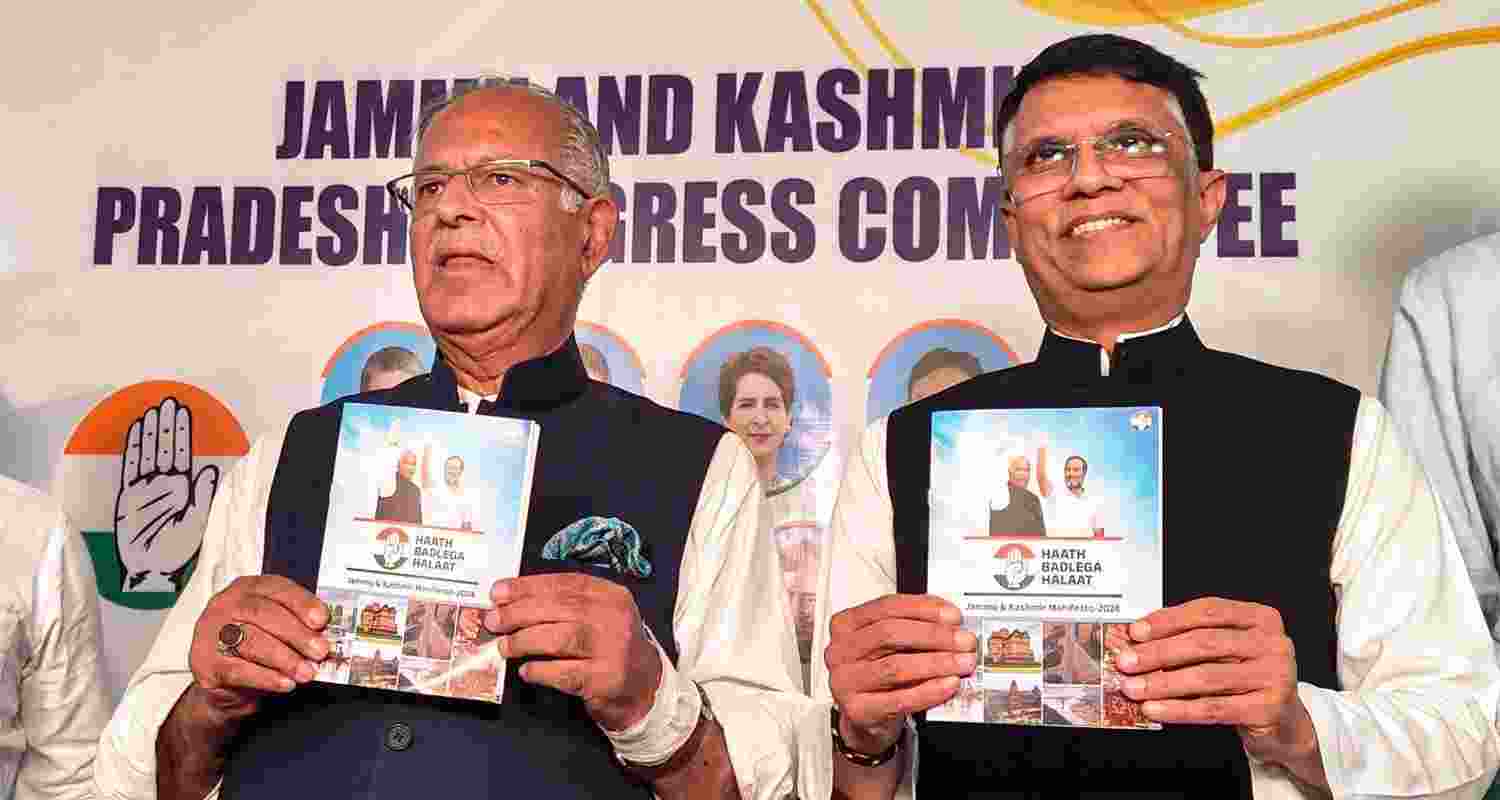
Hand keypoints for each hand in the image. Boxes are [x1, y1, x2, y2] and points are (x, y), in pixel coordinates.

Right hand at [114, 397, 220, 591]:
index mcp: (183, 488)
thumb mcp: (198, 523)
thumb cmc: (177, 550)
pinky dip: (132, 450)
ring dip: (150, 433)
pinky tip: (134, 432)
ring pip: (148, 453)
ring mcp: (144, 488)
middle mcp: (164, 484)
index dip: (182, 433)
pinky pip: (130, 468)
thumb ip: (203, 496)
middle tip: (168, 402)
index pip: (182, 453)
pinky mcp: (127, 496)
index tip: (183, 412)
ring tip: (153, 411)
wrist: (151, 569)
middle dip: (167, 425)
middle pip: (165, 448)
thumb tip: (210, 469)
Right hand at [185, 576, 329, 725]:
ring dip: (285, 658)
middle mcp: (225, 605)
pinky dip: (266, 678)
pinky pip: (239, 670)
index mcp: (247, 589)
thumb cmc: (257, 651)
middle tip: (320, 651)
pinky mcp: (204, 662)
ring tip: (307, 672)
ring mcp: (210, 633)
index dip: (302, 603)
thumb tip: (327, 634)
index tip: (322, 620)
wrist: (225, 687)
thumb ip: (298, 625)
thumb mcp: (277, 631)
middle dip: (297, 634)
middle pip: (264, 614)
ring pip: (252, 641)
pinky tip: (285, 683)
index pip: (277, 589)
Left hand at [485, 573, 660, 730]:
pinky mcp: (607, 679)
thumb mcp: (596, 617)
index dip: (528, 586)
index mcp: (611, 595)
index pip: (565, 584)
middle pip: (561, 608)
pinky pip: (566, 673)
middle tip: (495, 620)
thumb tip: (512, 602)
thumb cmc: (609, 647)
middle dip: (520, 613)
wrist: (643, 687)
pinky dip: (541, 671)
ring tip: (505, 646)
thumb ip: (563, 606)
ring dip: (526, 641)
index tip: (499, 592)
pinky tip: (526, 671)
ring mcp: (614, 649)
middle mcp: (616, 618)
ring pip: (562, 638)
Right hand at [825, 594, 975, 753]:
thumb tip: (951, 619)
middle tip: (964, 641)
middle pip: (890, 634)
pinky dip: (929, 690)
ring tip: (963, 663)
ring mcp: (845, 681)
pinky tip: (950, 684)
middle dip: (934, 636)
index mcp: (846, 624)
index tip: (953, 616)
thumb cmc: (878, 673)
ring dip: (936, 663)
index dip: (924, 609)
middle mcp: (840, 650)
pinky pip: (900, 699)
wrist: (865, 717)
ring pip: (895, 666)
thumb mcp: (890, 644)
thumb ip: (913, 626)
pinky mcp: (857, 710)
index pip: (887, 607)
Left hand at [1115, 598, 1314, 766]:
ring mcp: (1275, 676)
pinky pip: (1213, 708)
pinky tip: (1155, 709)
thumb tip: (1140, 637)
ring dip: (1162, 683)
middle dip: (1158, 652)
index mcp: (1261, 618)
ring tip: (1134, 688)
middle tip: (1126, 662)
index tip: (1136, 631)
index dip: (1168, 620)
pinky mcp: (1269, 708)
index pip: (1207, 611)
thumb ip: (1194, 636)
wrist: (1283, 723)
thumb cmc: (1246, 678)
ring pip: (1206, 677)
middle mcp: (1273, 643)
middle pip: (1204, 643)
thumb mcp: (1227, 649)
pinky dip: (1178, 709)